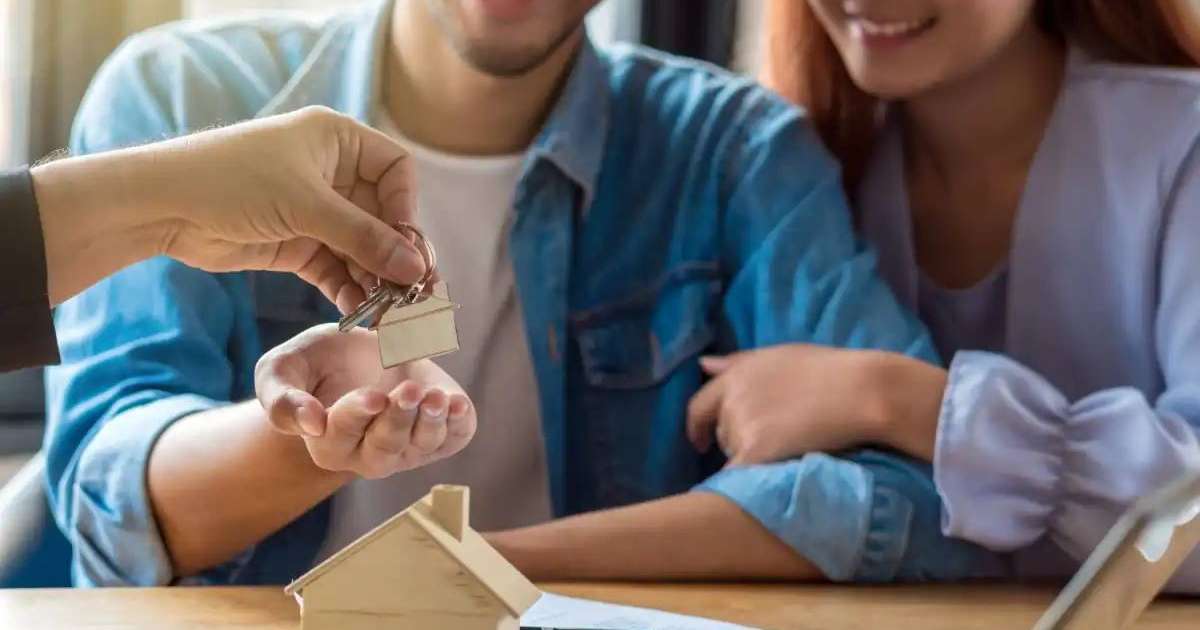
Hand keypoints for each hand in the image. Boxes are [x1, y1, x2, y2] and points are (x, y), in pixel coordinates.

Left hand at [33, 106, 424, 308]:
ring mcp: (315, 211)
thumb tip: (415, 266)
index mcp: (337, 141)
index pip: (396, 171)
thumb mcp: (306, 205)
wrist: (162, 205)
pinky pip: (337, 269)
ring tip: (391, 314)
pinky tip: (361, 315)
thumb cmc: (231, 180)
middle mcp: (331, 174)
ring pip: (362, 248)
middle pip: (384, 216)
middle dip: (398, 255)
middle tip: (415, 293)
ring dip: (377, 280)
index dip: (406, 208)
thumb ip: (364, 237)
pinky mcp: (297, 245)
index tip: (405, 244)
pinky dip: (350, 290)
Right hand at [254, 324, 476, 478]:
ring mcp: (407, 448)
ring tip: (436, 397)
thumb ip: (282, 398)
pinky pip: (453, 438)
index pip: (341, 434)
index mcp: (328, 443)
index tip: (373, 396)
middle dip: (398, 419)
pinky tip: (458, 403)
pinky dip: (459, 423)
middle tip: (408, 390)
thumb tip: (310, 425)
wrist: (359, 351)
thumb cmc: (316, 363)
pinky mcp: (440, 433)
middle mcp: (368, 454)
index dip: (358, 415)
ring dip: (431, 422)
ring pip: (420, 445)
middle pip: (384, 448)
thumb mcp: (282, 369)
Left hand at [685, 345, 946, 465]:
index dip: (698, 426)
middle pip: (721, 434)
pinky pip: (737, 478)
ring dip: (751, 457)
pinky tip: (764, 483)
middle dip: (738, 440)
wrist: (860, 391)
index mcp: (735, 375)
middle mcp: (731, 400)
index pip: (699, 406)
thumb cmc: (829, 370)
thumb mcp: (780, 355)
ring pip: (734, 455)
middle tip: (774, 442)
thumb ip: (738, 362)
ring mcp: (741, 426)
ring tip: (787, 450)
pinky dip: (745, 484)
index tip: (701, 441)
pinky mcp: (756, 451)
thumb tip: (703, 364)